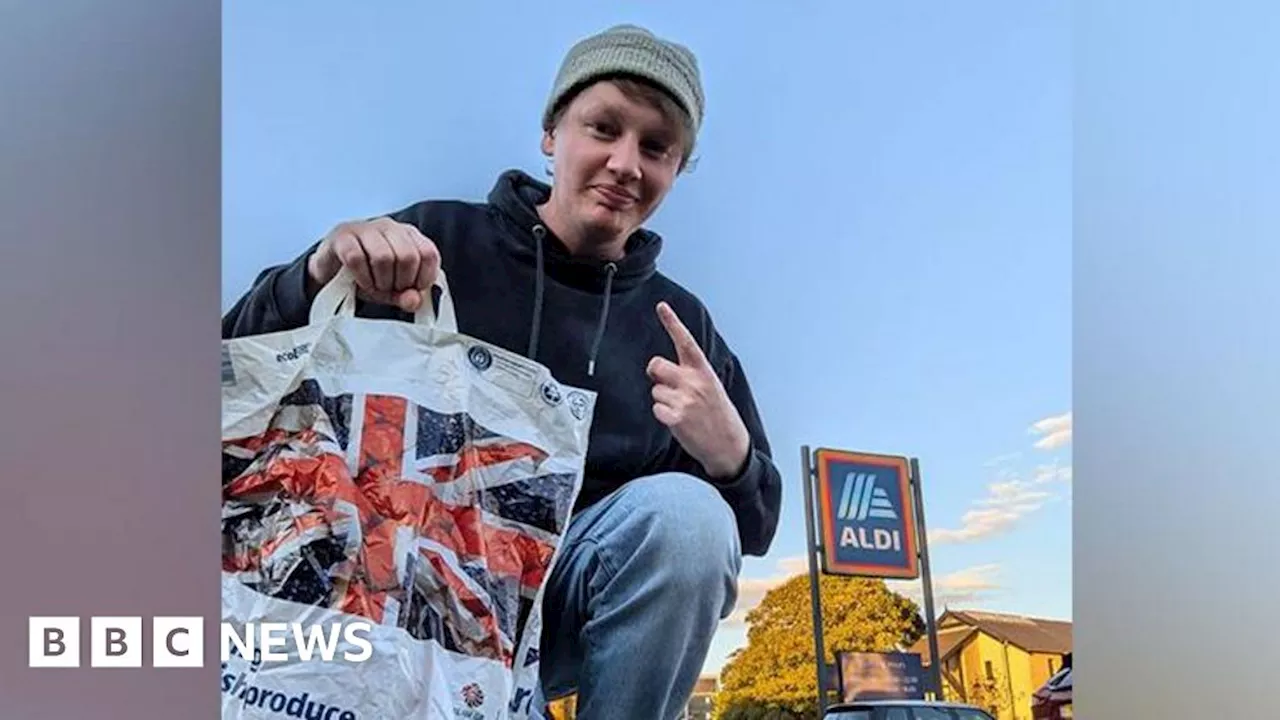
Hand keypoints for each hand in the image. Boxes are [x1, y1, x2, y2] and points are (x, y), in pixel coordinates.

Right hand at [306, 217, 439, 312]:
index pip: (429, 253)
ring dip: (380, 281)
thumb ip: (407, 296)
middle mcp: (390, 226)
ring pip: (383, 257)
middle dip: (400, 282)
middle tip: (390, 290)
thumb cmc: (368, 276)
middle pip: (408, 256)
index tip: (412, 290)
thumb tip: (414, 301)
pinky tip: (361, 282)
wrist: (331, 272)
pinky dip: (361, 277)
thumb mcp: (392, 290)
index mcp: (409, 235)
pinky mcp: (342, 236)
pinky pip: (356, 258)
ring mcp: (365, 228)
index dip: (423, 278)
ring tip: (375, 286)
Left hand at [646, 302, 750, 478]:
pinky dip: (663, 415)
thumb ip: (689, 374)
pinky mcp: (677, 418)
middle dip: (656, 374)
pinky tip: (679, 422)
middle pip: (656, 365)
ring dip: (663, 400)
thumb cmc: (718, 414)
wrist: (730, 445)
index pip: (685, 341)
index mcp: (704, 371)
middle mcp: (694, 382)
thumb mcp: (711, 387)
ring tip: (682, 410)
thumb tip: (661, 370)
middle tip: (667, 385)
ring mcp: (685, 400)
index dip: (672, 322)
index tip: (661, 306)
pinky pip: (656, 409)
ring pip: (655, 391)